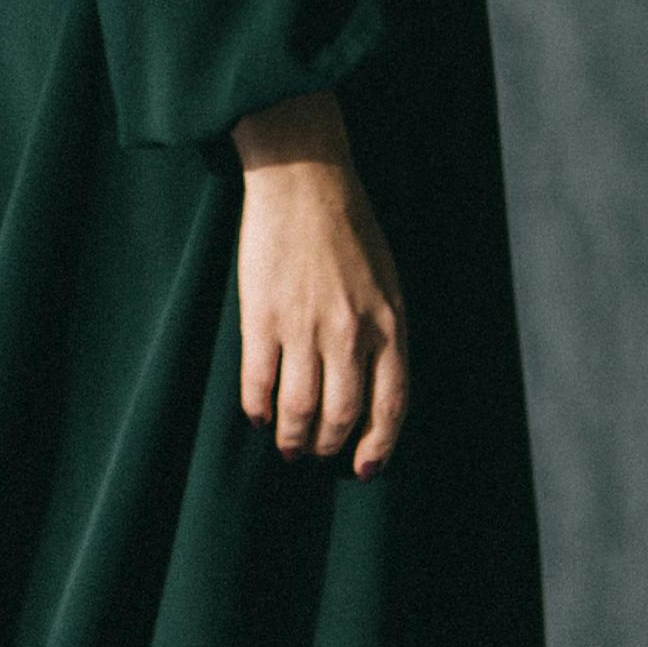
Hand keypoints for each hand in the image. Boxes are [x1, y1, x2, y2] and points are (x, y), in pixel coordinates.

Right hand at [231, 93, 410, 473]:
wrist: (305, 180)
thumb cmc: (350, 228)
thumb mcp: (388, 283)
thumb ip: (383, 333)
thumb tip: (371, 385)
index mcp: (390, 325)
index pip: (391, 405)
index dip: (378, 445)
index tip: (364, 467)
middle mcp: (351, 333)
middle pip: (342, 415)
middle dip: (328, 445)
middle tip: (315, 452)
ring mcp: (305, 327)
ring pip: (299, 408)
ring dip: (292, 436)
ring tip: (286, 444)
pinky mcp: (263, 318)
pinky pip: (259, 381)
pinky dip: (256, 407)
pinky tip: (256, 415)